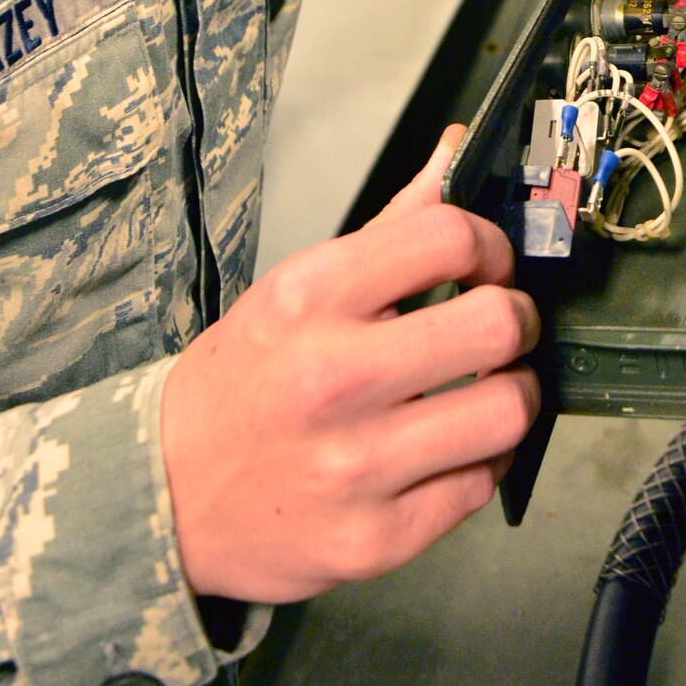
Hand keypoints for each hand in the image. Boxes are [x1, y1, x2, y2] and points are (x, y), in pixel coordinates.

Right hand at [160, 129, 539, 602]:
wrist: (167, 490)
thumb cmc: (245, 379)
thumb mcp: (299, 285)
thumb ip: (393, 223)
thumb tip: (458, 148)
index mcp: (313, 296)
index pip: (449, 235)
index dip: (490, 246)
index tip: (486, 263)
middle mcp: (334, 376)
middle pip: (497, 323)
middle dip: (517, 318)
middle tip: (502, 325)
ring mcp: (356, 463)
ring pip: (506, 410)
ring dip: (515, 393)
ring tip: (490, 388)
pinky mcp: (375, 537)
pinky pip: (480, 483)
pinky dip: (482, 460)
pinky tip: (455, 446)